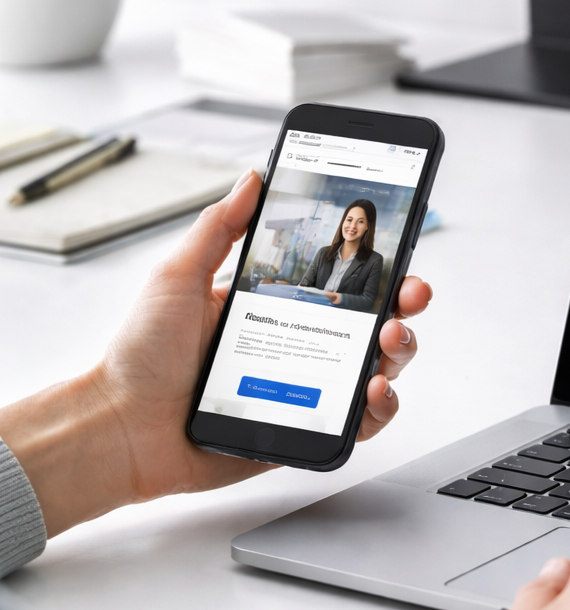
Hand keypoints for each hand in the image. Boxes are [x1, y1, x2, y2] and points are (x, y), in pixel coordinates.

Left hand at [0, 170, 433, 535]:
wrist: (120, 428)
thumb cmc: (140, 358)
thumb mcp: (178, 276)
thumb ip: (219, 227)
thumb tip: (253, 179)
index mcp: (276, 306)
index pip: (343, 281)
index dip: (379, 268)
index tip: (399, 252)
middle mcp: (300, 345)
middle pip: (375, 322)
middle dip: (406, 304)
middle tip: (410, 295)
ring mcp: (309, 390)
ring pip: (380, 367)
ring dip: (400, 350)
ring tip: (388, 341)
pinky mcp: (307, 430)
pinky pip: (361, 421)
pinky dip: (380, 407)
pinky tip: (373, 391)